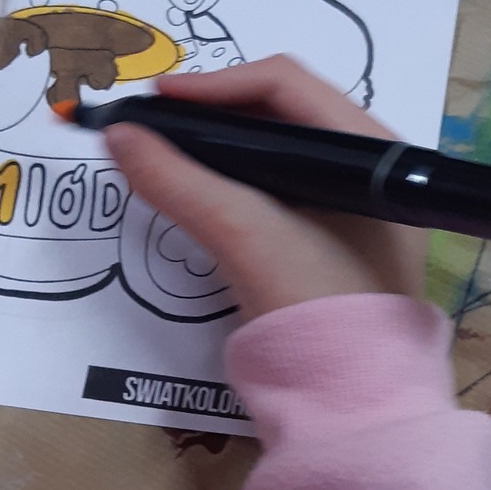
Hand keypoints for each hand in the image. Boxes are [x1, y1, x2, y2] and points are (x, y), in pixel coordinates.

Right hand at [105, 57, 426, 322]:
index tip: (153, 102)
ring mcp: (356, 201)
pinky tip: (198, 188)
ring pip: (276, 146)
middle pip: (280, 109)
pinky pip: (278, 182)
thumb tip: (119, 137)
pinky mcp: (335, 235)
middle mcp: (371, 164)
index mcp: (371, 148)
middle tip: (152, 125)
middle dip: (210, 111)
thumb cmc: (312, 310)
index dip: (212, 85)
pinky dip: (234, 177)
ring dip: (218, 144)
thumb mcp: (243, 237)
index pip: (285, 83)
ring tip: (166, 152)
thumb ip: (179, 181)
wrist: (349, 406)